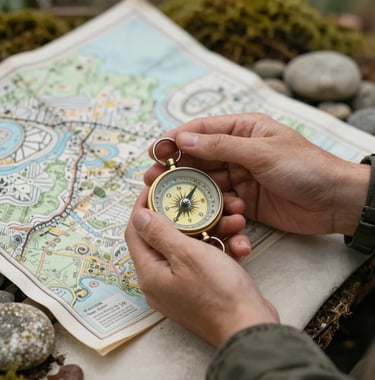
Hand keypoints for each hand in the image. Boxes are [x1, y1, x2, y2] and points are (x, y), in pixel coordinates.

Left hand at [125, 189, 278, 346]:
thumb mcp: (187, 255)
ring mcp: (179, 284)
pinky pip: (202, 260)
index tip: (155, 188)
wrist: (250, 325)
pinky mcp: (199, 287)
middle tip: (197, 201)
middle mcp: (160, 280)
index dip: (142, 207)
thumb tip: (139, 216)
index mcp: (150, 272)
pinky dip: (217, 248)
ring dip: (209, 231)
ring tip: (232, 221)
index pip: (135, 231)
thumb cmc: (219, 292)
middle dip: (185, 217)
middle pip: (163, 237)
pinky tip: (237, 245)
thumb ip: (160, 233)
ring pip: (188, 247)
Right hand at [145, 113, 369, 235]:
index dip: (176, 139)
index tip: (154, 151)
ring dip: (192, 190)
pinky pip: (221, 202)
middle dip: (176, 168)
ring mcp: (241, 177)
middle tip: (152, 180)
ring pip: (208, 182)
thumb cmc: (304, 167)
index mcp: (243, 130)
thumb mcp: (261, 152)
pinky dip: (214, 208)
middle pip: (199, 158)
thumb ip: (221, 146)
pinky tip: (212, 214)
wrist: (335, 201)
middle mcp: (239, 152)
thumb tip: (183, 139)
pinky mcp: (245, 200)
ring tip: (172, 200)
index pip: (202, 131)